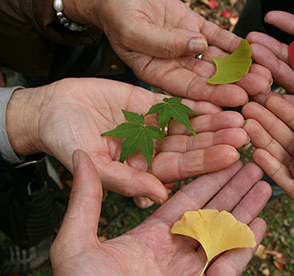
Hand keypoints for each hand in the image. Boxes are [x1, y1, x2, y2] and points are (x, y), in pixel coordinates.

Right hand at [6, 78, 248, 203]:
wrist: (50, 111)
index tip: (231, 155)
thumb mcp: (93, 166)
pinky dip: (193, 98)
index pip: (180, 169)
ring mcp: (153, 126)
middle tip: (243, 132)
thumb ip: (125, 181)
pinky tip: (215, 95)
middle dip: (217, 139)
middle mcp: (153, 151)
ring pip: (188, 123)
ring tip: (237, 111)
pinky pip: (175, 101)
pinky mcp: (149, 103)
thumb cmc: (65, 144)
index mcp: (144, 171)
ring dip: (212, 118)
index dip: (205, 161)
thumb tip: (158, 197)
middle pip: (191, 146)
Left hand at [51, 150, 269, 275]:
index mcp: (149, 239)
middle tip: (251, 164)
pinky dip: (246, 245)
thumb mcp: (77, 244)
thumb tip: (80, 157)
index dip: (206, 178)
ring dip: (245, 210)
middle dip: (233, 188)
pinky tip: (260, 223)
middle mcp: (174, 253)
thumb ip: (85, 201)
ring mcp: (190, 273)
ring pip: (225, 235)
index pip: (185, 202)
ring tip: (263, 185)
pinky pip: (229, 265)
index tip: (222, 157)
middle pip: (211, 214)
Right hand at [63, 0, 270, 106]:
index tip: (238, 99)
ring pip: (220, 61)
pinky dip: (236, 43)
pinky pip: (220, 38)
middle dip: (237, 83)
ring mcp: (190, 48)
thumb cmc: (116, 15)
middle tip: (262, 87)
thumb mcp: (131, 29)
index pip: (190, 90)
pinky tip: (253, 48)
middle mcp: (177, 66)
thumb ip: (160, 42)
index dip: (214, 95)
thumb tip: (196, 45)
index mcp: (158, 74)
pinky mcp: (197, 30)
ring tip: (266, 70)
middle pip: (211, 79)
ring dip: (243, 66)